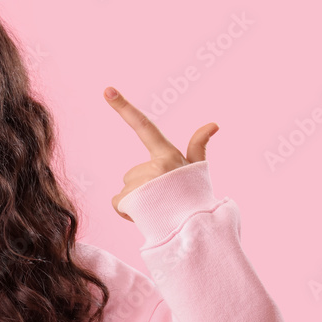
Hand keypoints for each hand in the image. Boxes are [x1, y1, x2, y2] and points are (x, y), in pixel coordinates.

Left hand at [104, 87, 217, 222]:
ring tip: (156, 210)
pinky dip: (126, 212)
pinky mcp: (131, 198)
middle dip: (141, 189)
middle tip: (161, 201)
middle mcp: (155, 164)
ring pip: (125, 191)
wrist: (195, 231)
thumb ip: (199, 146)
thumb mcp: (198, 171)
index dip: (124, 107)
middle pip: (131, 174)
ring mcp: (142, 181)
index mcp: (168, 155)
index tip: (107, 90)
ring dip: (135, 202)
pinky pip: (117, 203)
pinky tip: (144, 218)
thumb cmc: (195, 201)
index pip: (144, 125)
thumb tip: (214, 123)